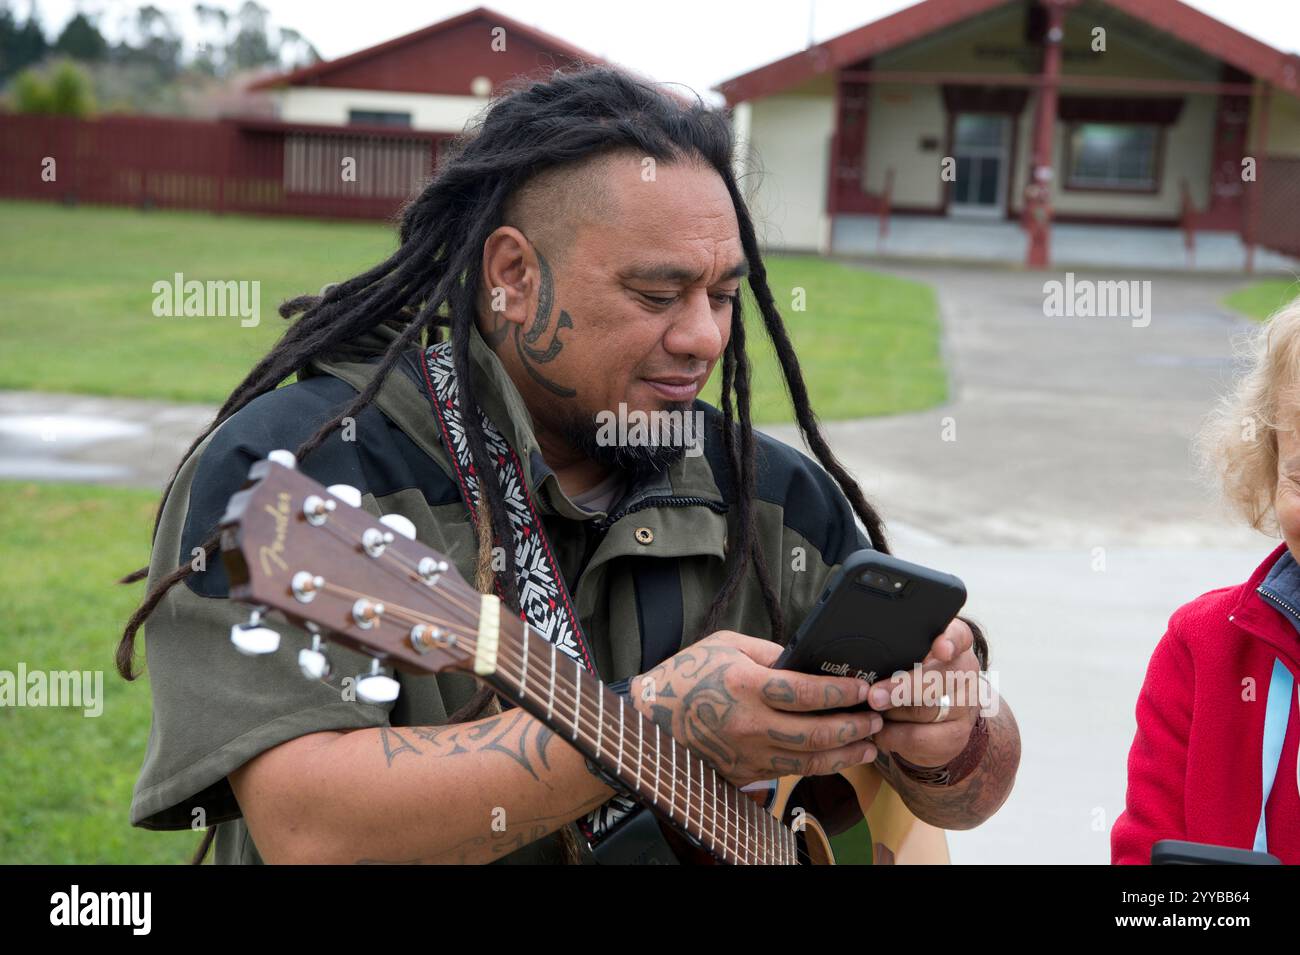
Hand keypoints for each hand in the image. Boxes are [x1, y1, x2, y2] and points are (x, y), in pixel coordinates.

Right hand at [629, 630, 882, 787]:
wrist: (649, 722)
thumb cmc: (685, 676)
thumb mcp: (725, 645)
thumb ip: (768, 651)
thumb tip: (806, 660)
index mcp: (745, 686)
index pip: (805, 692)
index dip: (840, 692)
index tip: (862, 687)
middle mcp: (749, 724)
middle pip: (815, 734)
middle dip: (853, 727)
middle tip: (876, 718)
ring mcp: (747, 754)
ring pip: (809, 761)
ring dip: (845, 753)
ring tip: (869, 744)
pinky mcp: (745, 773)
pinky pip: (791, 773)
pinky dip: (819, 766)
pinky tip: (838, 757)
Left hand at [866, 617, 981, 767]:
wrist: (942, 718)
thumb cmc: (915, 676)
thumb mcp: (909, 657)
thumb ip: (895, 652)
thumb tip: (860, 658)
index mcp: (954, 645)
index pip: (959, 636)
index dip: (950, 642)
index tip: (940, 648)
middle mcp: (965, 673)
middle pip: (940, 679)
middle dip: (904, 688)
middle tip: (875, 696)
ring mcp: (964, 707)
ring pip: (927, 712)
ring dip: (893, 714)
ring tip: (871, 712)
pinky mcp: (955, 736)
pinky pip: (921, 739)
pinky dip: (894, 736)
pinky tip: (880, 731)